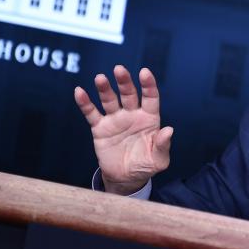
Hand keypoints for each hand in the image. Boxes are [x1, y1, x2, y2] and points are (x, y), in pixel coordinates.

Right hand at [74, 65, 173, 195]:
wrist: (125, 178)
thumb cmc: (145, 166)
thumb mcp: (158, 159)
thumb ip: (163, 145)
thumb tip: (169, 130)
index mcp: (149, 119)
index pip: (150, 98)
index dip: (148, 85)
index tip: (144, 73)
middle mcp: (132, 115)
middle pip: (128, 94)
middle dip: (124, 82)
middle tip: (119, 70)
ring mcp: (115, 119)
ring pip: (109, 100)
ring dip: (104, 89)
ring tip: (100, 78)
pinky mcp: (100, 128)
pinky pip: (91, 113)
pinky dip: (85, 103)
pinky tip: (79, 92)